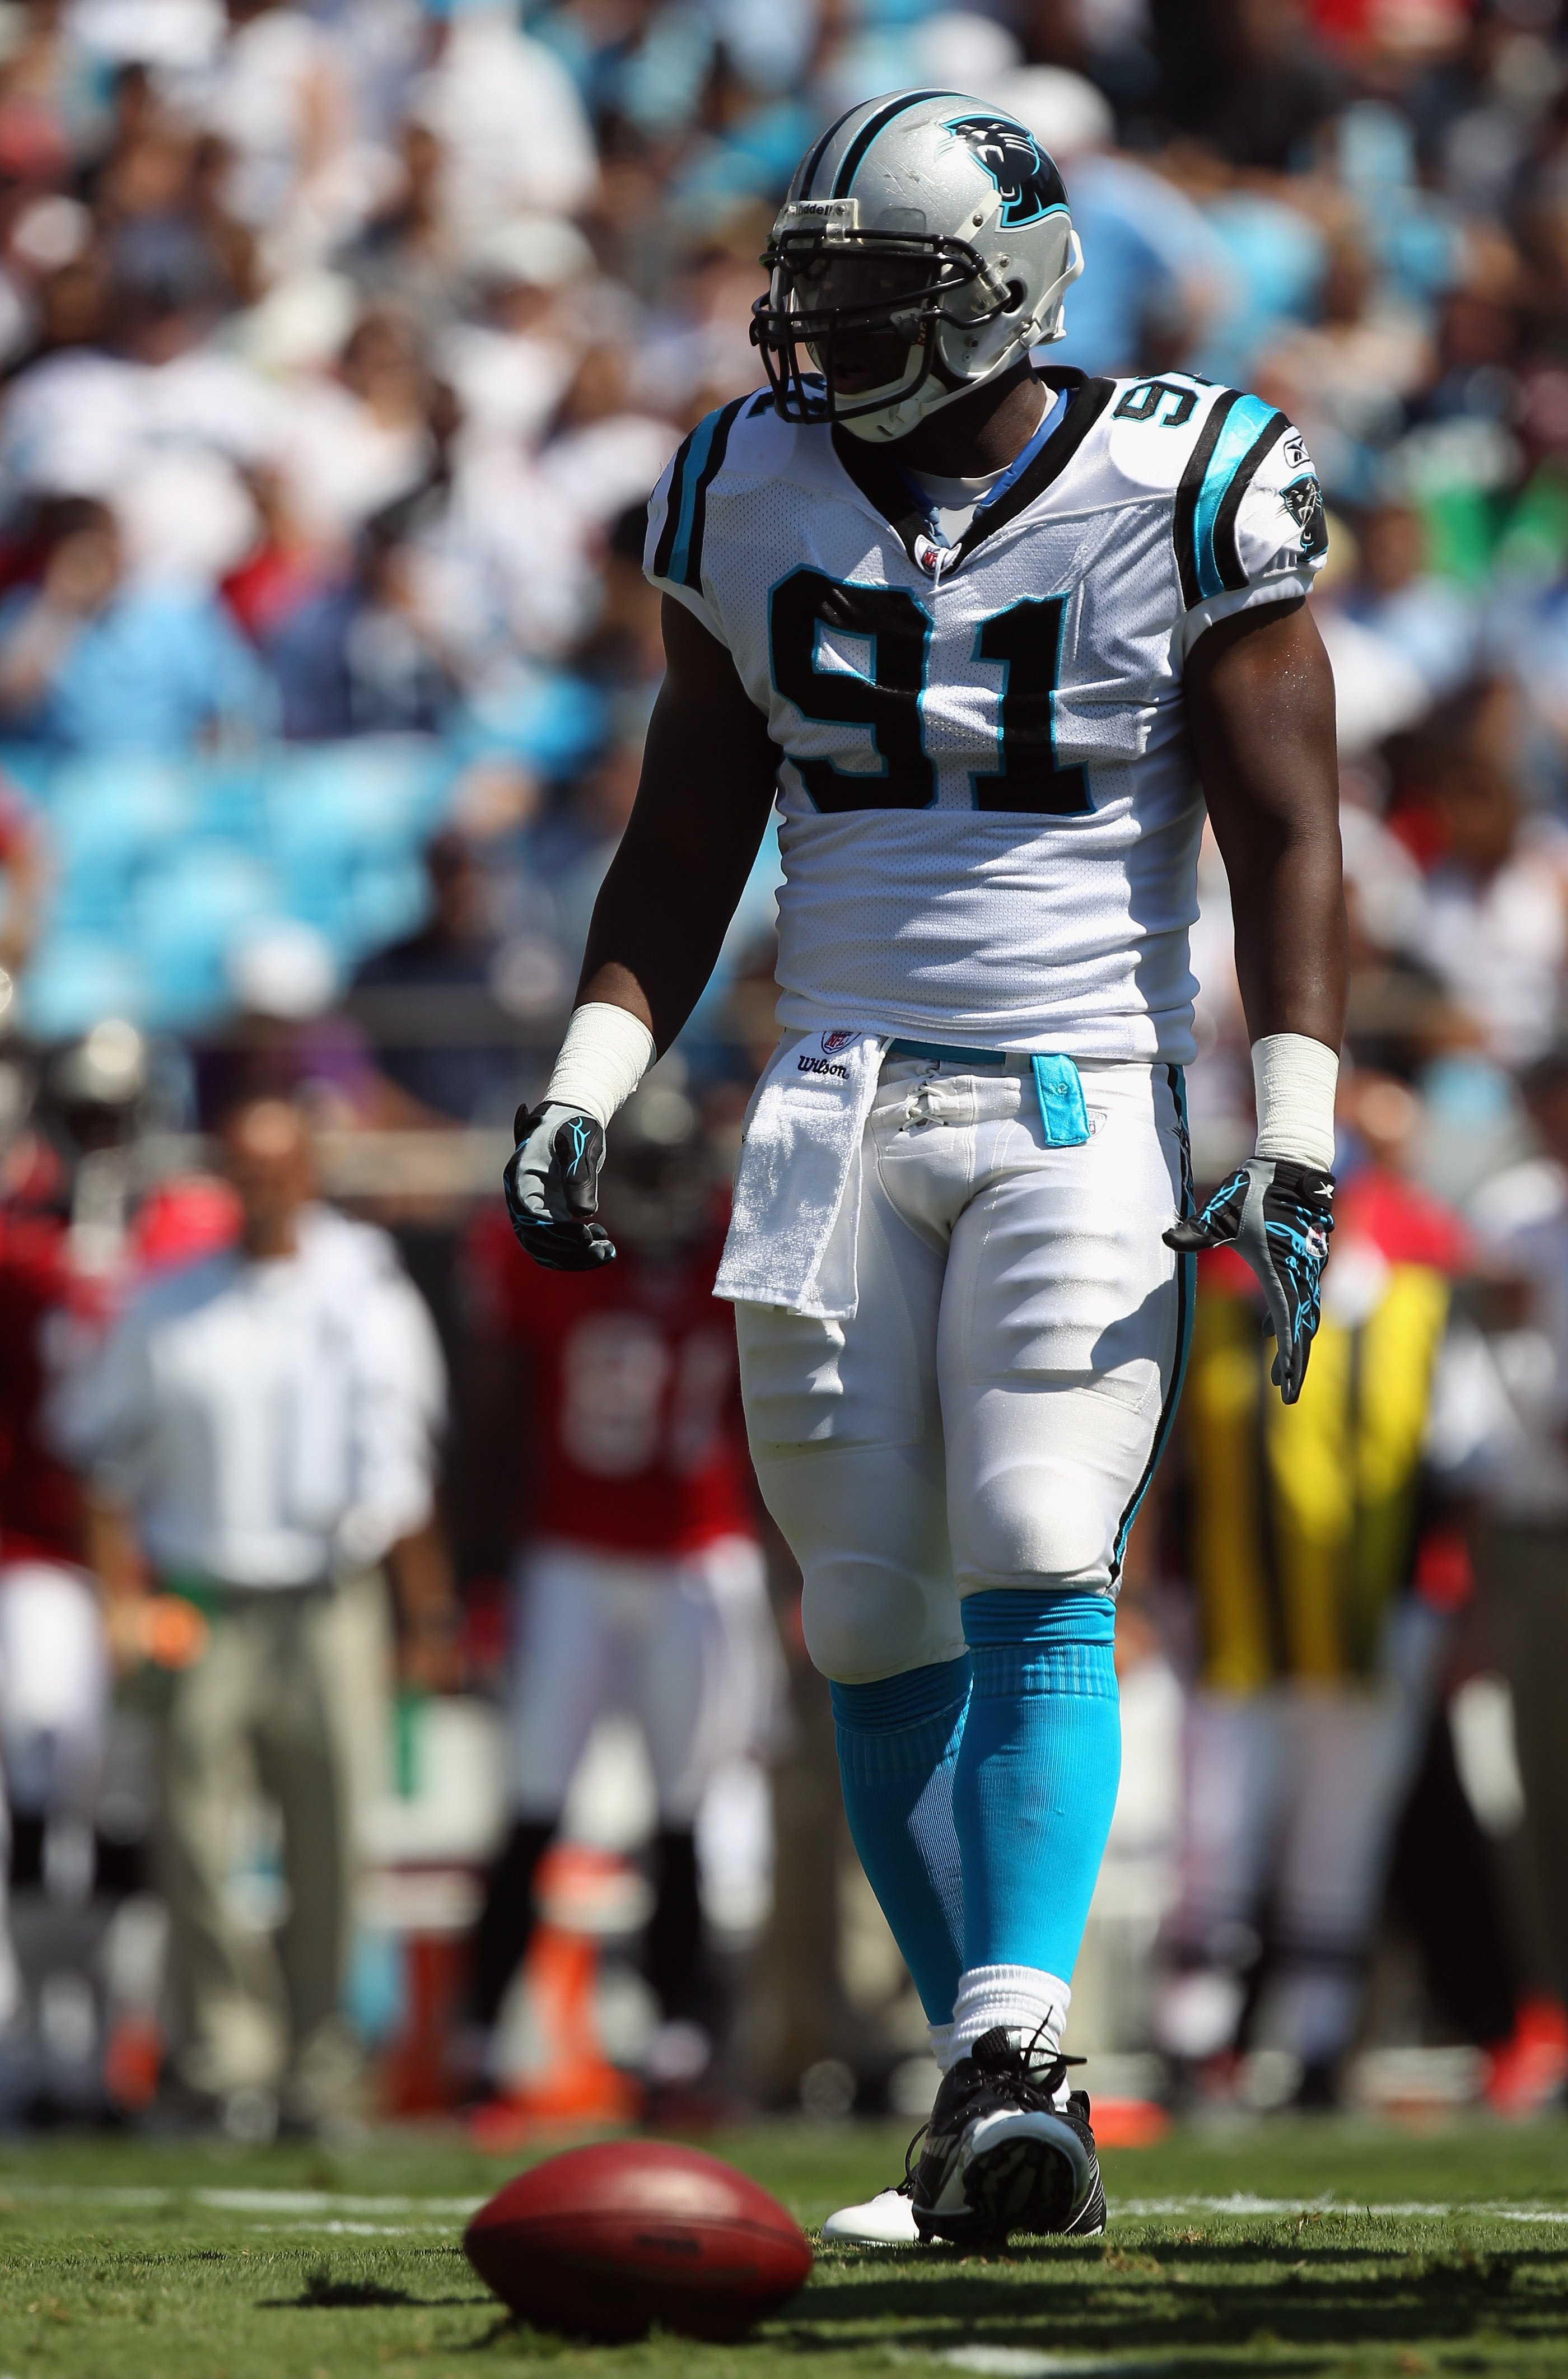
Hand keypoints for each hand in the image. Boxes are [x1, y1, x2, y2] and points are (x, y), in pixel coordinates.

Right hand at [503, 1101, 616, 1270]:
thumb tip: (582, 1214)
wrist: (574, 1115)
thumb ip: (579, 1176)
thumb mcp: (580, 1144)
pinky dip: (578, 1248)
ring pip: (545, 1247)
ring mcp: (534, 1206)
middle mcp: (522, 1196)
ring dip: (575, 1256)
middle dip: (569, 1252)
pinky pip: (557, 1241)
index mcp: (521, 1177)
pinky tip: (603, 1241)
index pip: (530, 1218)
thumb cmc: (575, 1124)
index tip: (586, 1236)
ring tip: (608, 1251)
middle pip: (535, 1240)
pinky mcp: (549, 1212)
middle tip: (603, 1252)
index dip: (556, 1234)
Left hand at [1164, 1157, 1333, 1403]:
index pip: (1288, 1325)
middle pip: (1301, 1330)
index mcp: (1280, 1271)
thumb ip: (1196, 1232)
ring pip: (1302, 1316)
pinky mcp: (1304, 1261)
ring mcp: (1306, 1268)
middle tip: (1285, 1394)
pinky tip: (1270, 1331)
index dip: (1289, 1360)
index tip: (1287, 1387)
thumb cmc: (1255, 1190)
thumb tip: (1167, 1238)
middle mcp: (1299, 1274)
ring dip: (1292, 1345)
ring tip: (1278, 1375)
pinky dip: (1287, 1318)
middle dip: (1294, 1364)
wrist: (1290, 1165)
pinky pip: (1299, 1299)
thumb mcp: (1222, 1214)